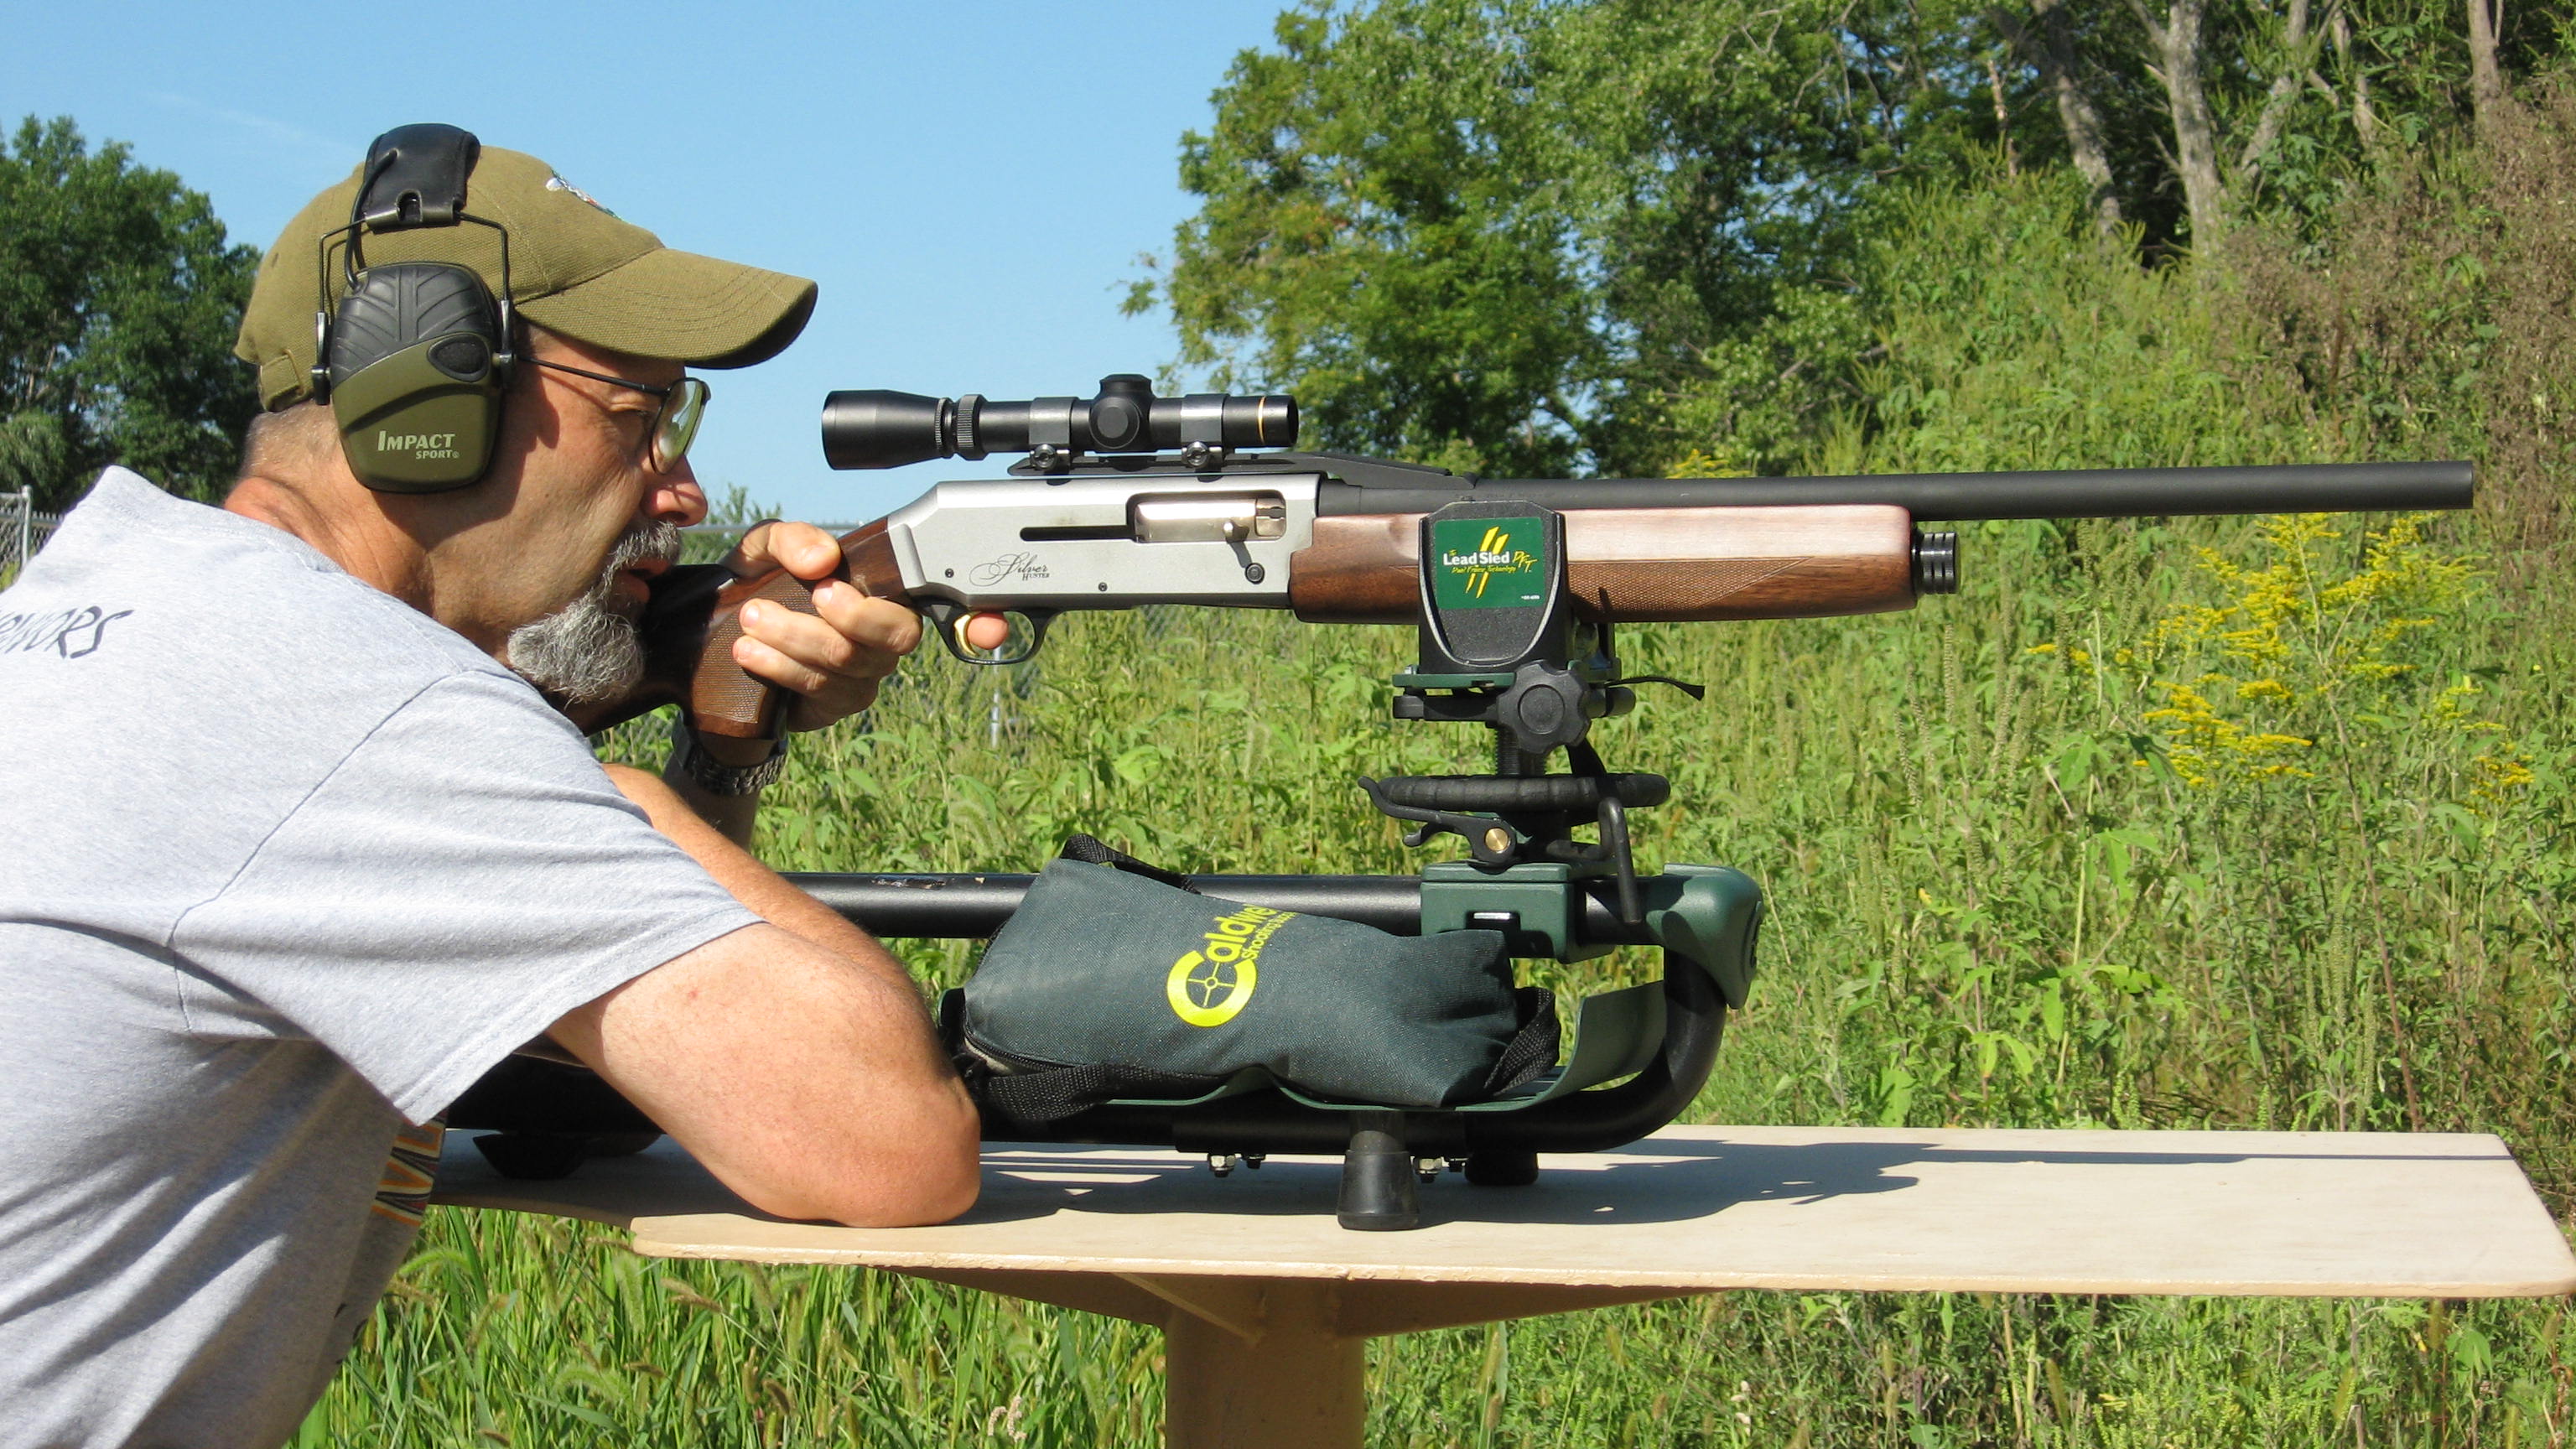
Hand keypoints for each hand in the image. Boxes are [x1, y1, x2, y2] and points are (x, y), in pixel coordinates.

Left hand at [724, 521, 922, 732]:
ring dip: (786, 644)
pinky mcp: (835, 705)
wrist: (733, 622)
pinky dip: (779, 669)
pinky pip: (818, 691)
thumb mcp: (771, 545)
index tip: (820, 589)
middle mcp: (882, 645)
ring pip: (841, 666)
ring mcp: (863, 679)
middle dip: (815, 630)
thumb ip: (795, 539)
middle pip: (876, 649)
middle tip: (759, 610)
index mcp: (882, 602)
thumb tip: (823, 559)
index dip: (868, 612)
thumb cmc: (767, 577)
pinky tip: (749, 654)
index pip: (904, 618)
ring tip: (747, 623)